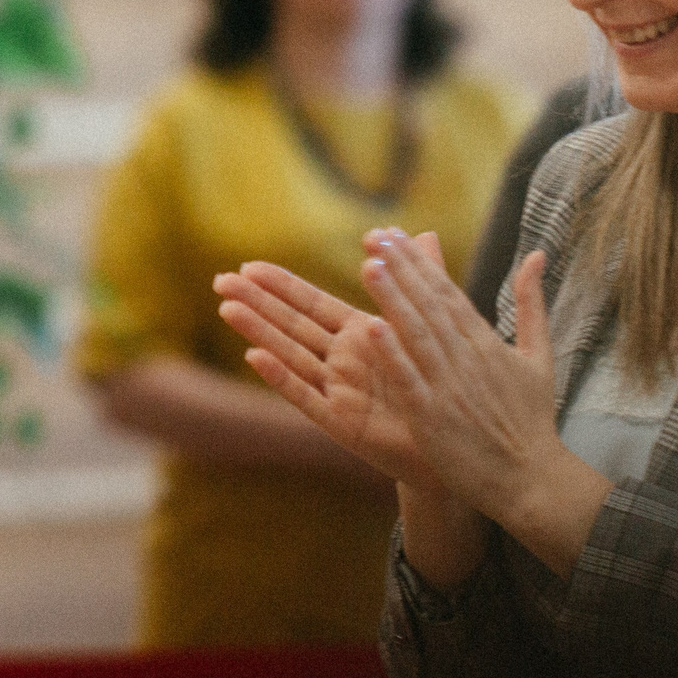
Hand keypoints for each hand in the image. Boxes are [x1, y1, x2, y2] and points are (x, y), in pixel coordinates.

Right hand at [217, 247, 450, 497]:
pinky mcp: (342, 423)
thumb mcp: (431, 329)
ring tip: (228, 309)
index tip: (248, 265)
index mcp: (359, 336)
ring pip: (291, 356)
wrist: (457, 446)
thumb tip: (424, 231)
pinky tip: (255, 358)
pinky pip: (307, 397)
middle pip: (292, 326)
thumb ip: (424, 282)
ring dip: (259, 332)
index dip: (281, 285)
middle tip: (219, 281)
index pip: (312, 304)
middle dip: (257, 302)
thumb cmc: (439, 387)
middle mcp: (342, 362)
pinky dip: (281, 377)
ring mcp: (338, 392)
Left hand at [356, 232, 570, 525]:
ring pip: (417, 334)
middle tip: (375, 236)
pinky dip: (392, 355)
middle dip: (401, 268)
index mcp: (487, 342)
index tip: (395, 235)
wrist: (533, 478)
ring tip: (368, 266)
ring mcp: (450, 387)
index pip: (448, 292)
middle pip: (430, 305)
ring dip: (392, 299)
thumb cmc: (533, 421)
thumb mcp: (540, 356)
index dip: (420, 262)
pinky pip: (410, 381)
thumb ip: (533, 303)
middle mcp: (468, 358)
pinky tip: (371, 329)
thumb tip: (536, 255)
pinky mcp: (435, 418)